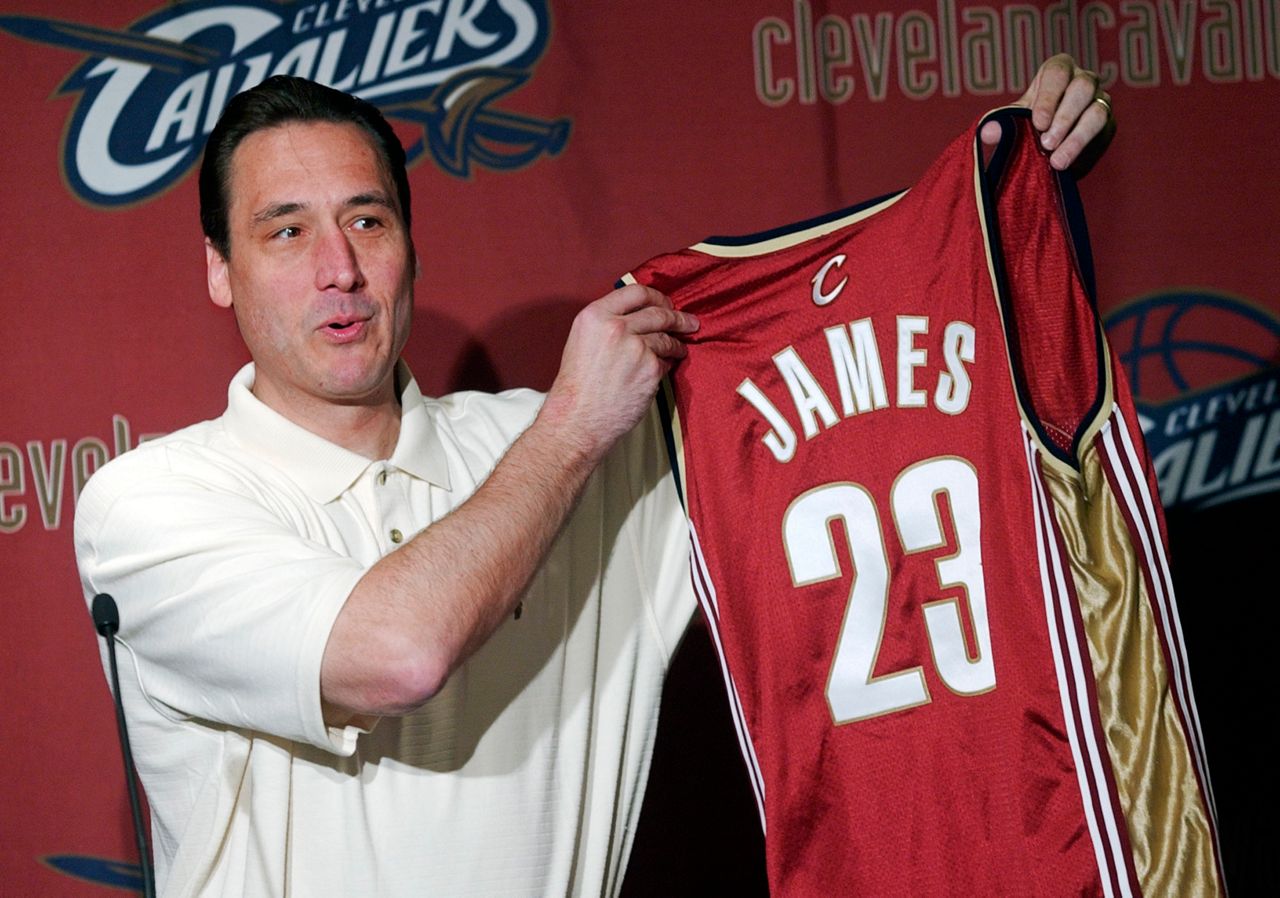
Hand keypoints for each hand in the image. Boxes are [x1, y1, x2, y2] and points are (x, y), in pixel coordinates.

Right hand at [545, 284, 697, 459]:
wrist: (577, 418)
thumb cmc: (577, 386)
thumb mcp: (583, 340)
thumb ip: (607, 323)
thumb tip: (637, 316)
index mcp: (595, 315)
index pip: (636, 292)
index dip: (657, 297)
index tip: (667, 303)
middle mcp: (616, 327)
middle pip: (658, 313)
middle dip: (678, 318)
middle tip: (689, 322)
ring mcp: (636, 347)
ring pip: (666, 338)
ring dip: (676, 344)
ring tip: (679, 349)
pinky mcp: (650, 369)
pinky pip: (665, 362)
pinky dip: (666, 365)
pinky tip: (660, 371)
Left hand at [981, 53, 1114, 174]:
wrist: (1045, 148)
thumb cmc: (1027, 125)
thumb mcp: (1012, 123)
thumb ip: (1000, 124)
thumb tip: (987, 133)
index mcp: (1057, 71)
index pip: (1057, 72)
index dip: (1049, 97)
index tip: (1038, 123)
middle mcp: (1082, 79)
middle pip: (1083, 86)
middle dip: (1064, 117)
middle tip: (1046, 143)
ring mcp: (1099, 99)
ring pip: (1098, 110)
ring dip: (1077, 137)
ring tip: (1057, 161)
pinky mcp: (1108, 123)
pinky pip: (1104, 131)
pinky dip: (1084, 148)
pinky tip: (1068, 163)